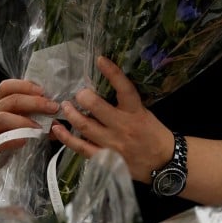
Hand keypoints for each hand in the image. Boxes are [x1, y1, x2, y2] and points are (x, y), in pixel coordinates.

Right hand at [0, 79, 60, 157]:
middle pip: (10, 100)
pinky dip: (9, 140)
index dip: (25, 86)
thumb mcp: (19, 121)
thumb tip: (58, 122)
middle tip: (52, 108)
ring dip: (23, 121)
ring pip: (2, 118)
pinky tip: (22, 141)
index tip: (43, 91)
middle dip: (33, 102)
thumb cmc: (5, 133)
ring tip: (39, 128)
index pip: (7, 86)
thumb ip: (37, 119)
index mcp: (0, 101)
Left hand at [50, 56, 173, 180]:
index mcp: (136, 112)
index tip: (100, 60)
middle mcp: (123, 126)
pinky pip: (80, 147)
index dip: (113, 73)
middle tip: (78, 93)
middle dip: (83, 97)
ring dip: (70, 114)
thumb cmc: (152, 133)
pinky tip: (57, 128)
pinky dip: (66, 137)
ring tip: (64, 106)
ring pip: (84, 126)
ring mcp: (112, 143)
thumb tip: (100, 88)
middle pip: (97, 107)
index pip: (125, 89)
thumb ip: (124, 104)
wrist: (164, 162)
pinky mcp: (104, 158)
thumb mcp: (143, 113)